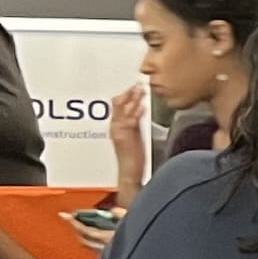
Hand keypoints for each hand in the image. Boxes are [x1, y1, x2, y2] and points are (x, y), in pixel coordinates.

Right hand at [109, 83, 150, 197]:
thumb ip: (134, 125)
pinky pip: (130, 122)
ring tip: (140, 90)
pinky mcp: (126, 138)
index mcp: (116, 127)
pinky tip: (142, 106)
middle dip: (128, 93)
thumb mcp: (132, 138)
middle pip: (118, 105)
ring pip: (124, 111)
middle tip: (137, 84)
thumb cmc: (132, 159)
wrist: (128, 174)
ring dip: (133, 99)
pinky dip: (136, 113)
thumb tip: (139, 112)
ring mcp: (119, 132)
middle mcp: (115, 128)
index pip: (117, 106)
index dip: (125, 95)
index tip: (133, 86)